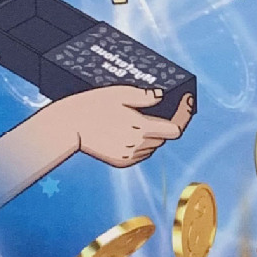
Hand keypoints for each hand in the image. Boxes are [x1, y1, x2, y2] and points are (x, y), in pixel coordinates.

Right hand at [64, 85, 193, 167]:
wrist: (68, 127)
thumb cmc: (91, 106)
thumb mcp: (119, 93)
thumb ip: (144, 96)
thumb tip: (162, 95)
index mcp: (141, 129)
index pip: (176, 128)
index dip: (186, 114)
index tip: (188, 100)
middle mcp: (139, 146)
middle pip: (164, 136)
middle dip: (167, 123)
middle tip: (163, 107)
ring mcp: (130, 157)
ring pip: (153, 146)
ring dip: (154, 134)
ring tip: (140, 118)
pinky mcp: (122, 163)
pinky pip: (141, 153)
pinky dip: (142, 144)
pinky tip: (131, 131)